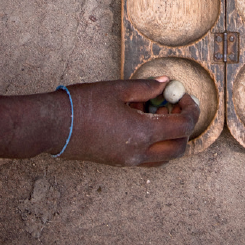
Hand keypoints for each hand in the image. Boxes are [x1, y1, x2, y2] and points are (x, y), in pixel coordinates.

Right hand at [56, 79, 199, 166]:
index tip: (185, 96)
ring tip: (157, 111)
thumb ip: (146, 87)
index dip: (190, 110)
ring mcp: (127, 161)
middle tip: (175, 104)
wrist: (53, 126)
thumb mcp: (118, 89)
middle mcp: (138, 152)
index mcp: (141, 133)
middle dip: (184, 126)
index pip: (182, 128)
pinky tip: (141, 118)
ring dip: (170, 136)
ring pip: (163, 156)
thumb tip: (166, 83)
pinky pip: (147, 157)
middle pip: (178, 147)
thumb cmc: (83, 104)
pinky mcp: (118, 161)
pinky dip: (154, 141)